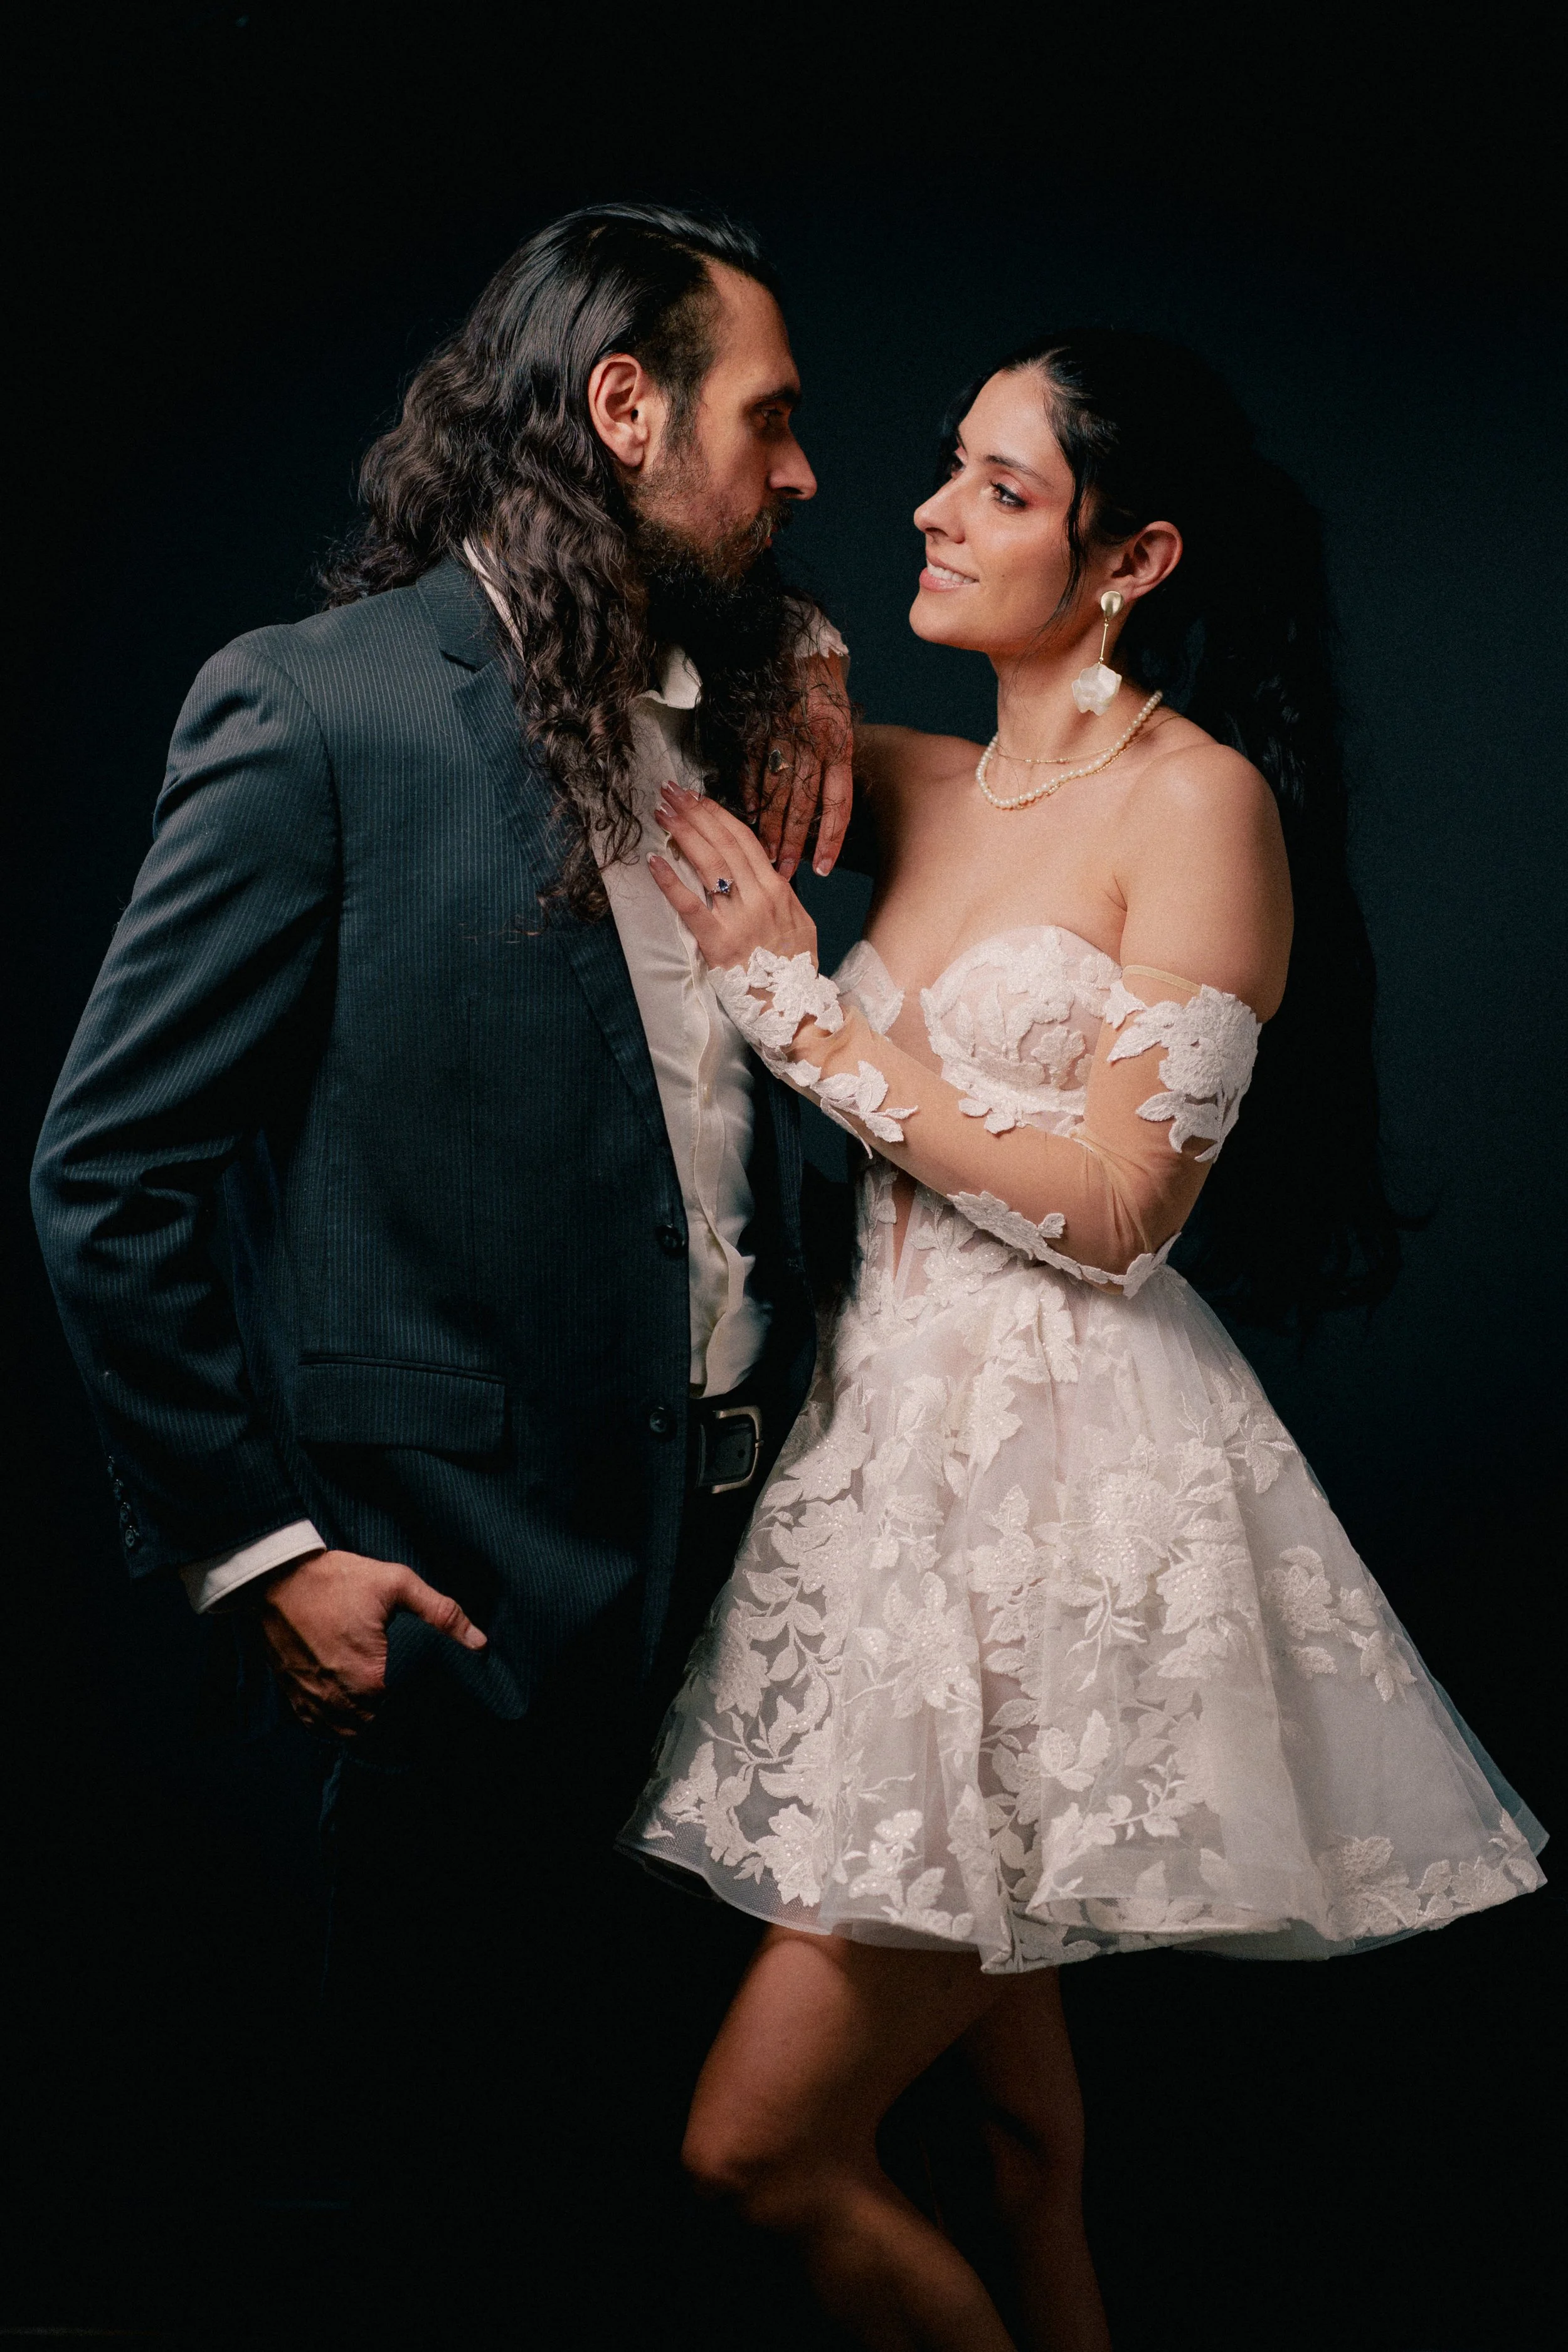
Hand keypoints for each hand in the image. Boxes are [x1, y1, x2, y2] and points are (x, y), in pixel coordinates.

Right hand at [255, 1547, 485, 1736]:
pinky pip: (320, 1727)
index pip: (407, 1713)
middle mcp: (341, 1699)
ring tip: (382, 1705)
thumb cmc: (337, 1579)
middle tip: (408, 1699)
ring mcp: (314, 1701)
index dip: (421, 1707)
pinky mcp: (295, 1696)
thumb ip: (441, 1613)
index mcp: (371, 1679)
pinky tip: (350, 1707)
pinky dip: (336, 1723)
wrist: (277, 1578)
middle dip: (394, 1717)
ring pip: (350, 1733)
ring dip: (366, 1724)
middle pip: (379, 1727)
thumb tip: (480, 1642)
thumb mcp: (396, 1584)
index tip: (428, 1696)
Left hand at [651, 786, 818, 976]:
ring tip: (661, 812)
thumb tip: (765, 871)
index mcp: (778, 890)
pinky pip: (691, 905)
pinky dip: (671, 881)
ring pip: (709, 865)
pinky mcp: (719, 943)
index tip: (697, 797)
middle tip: (670, 791)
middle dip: (695, 813)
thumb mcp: (799, 923)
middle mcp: (760, 898)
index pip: (745, 840)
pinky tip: (654, 861)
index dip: (718, 815)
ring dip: (683, 834)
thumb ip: (781, 895)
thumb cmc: (794, 969)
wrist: (795, 1010)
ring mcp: (739, 919)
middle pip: (724, 844)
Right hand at [752, 649, 852, 880]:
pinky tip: (745, 813)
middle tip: (783, 869)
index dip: (830, 838)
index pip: (838, 802)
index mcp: (841, 744)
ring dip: (768, 824)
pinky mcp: (760, 727)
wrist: (801, 643)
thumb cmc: (824, 687)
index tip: (822, 867)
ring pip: (776, 790)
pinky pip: (753, 767)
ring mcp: (785, 736)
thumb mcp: (842, 723)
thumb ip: (835, 762)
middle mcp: (815, 743)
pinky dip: (748, 792)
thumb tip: (824, 806)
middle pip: (803, 804)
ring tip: (764, 850)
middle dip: (792, 841)